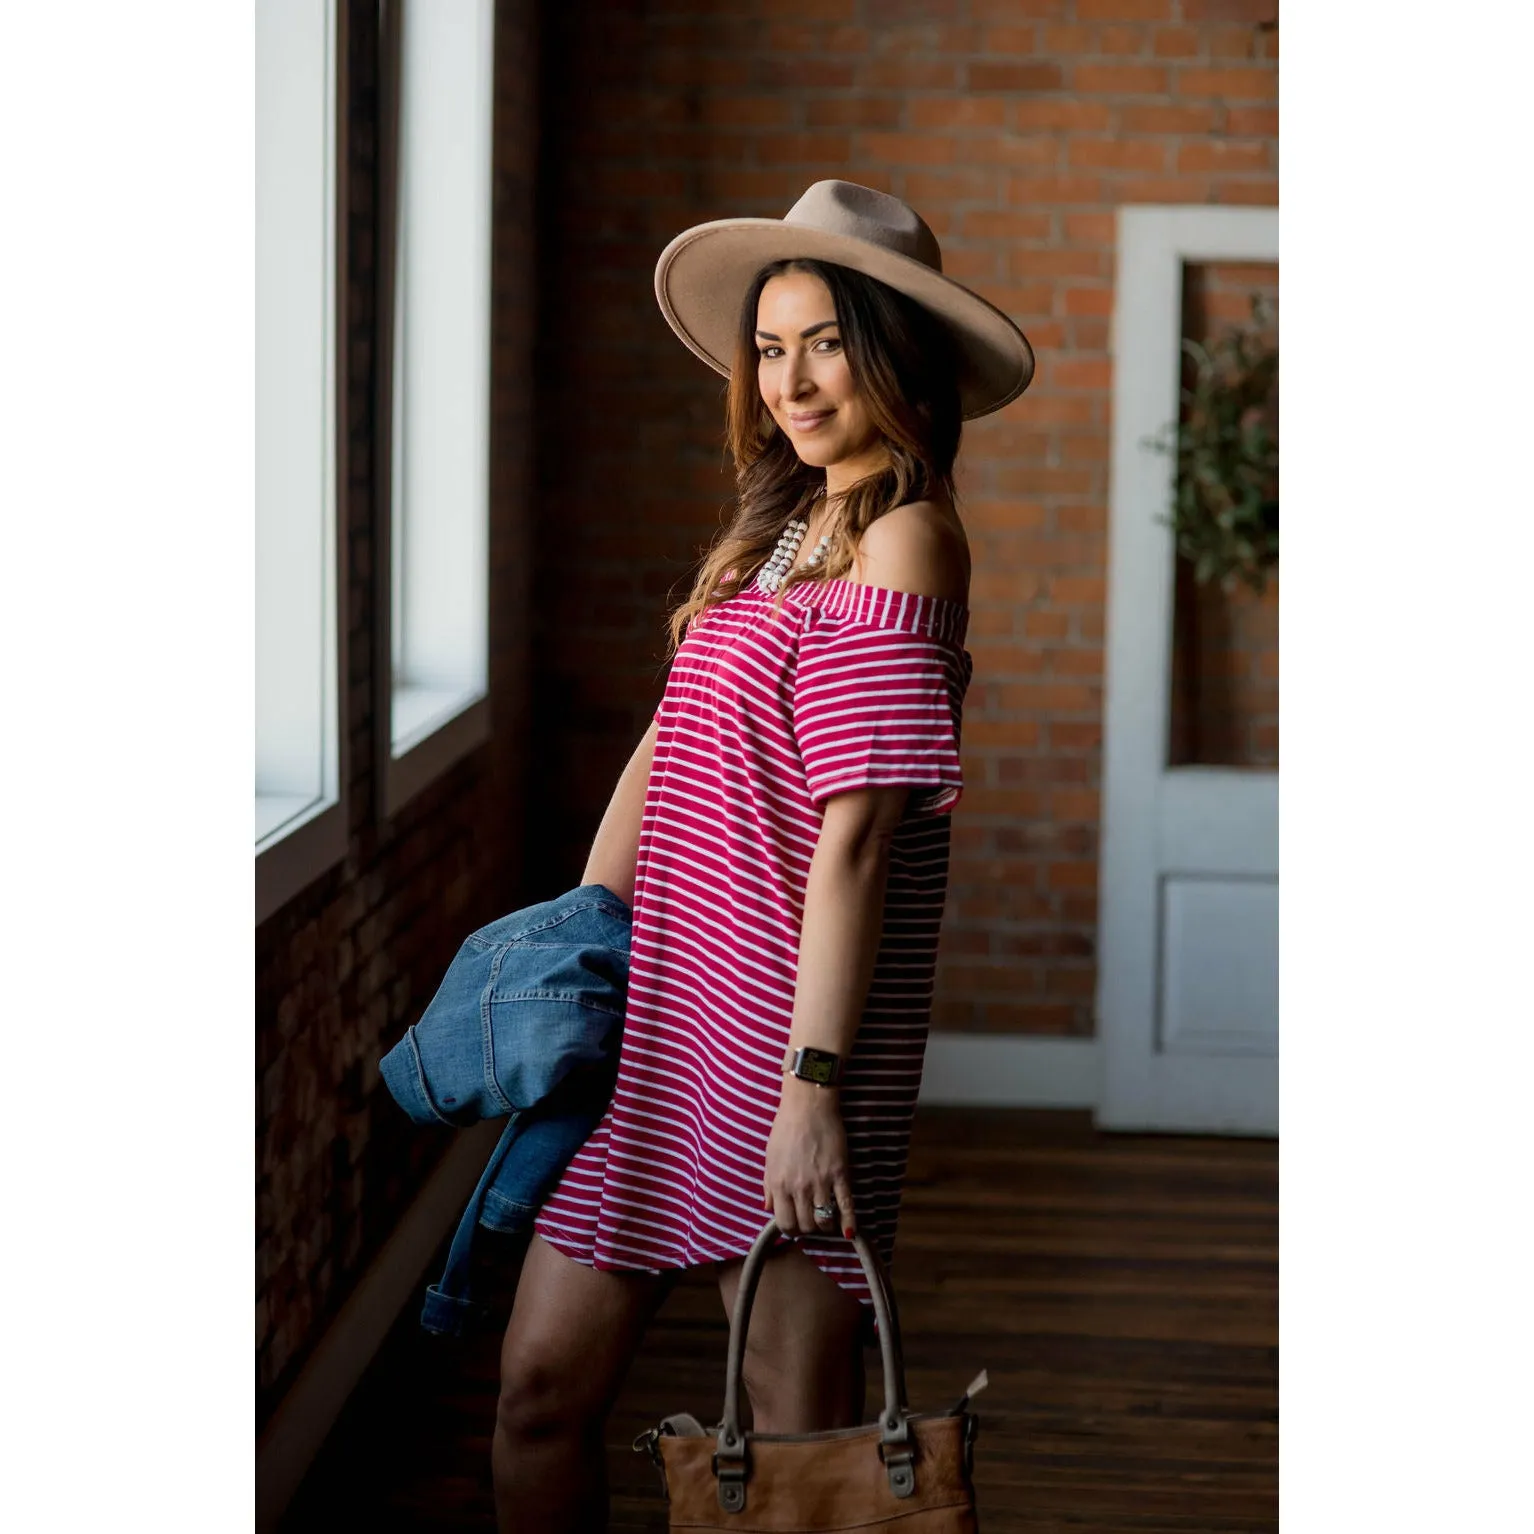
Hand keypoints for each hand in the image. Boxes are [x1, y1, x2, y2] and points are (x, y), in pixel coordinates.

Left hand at [761, 1080, 856, 1239]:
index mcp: (779, 1184)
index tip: (797, 1226)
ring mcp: (820, 1182)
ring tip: (828, 1221)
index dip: (791, 1229)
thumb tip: (767, 1207)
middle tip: (813, 1221)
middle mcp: (798, 1188)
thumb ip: (768, 1185)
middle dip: (809, 1228)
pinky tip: (850, 1232)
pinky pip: (846, 1206)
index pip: (784, 1222)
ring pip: (824, 1220)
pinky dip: (849, 1222)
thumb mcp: (770, 1157)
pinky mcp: (840, 1174)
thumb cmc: (786, 1128)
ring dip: (826, 1226)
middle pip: (806, 1225)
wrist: (808, 1106)